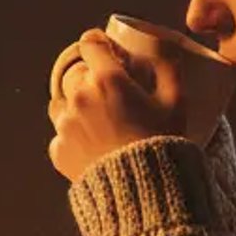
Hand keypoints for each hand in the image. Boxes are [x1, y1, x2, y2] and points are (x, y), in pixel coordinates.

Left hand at [47, 29, 185, 179]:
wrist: (143, 192)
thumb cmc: (163, 144)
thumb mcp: (177, 101)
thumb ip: (167, 67)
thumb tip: (160, 48)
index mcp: (107, 79)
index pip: (90, 43)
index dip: (100, 45)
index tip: (109, 54)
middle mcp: (79, 97)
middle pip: (78, 74)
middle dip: (94, 80)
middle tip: (115, 98)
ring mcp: (65, 125)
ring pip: (66, 104)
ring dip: (81, 108)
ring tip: (105, 126)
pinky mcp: (58, 150)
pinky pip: (63, 135)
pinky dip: (76, 138)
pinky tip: (97, 147)